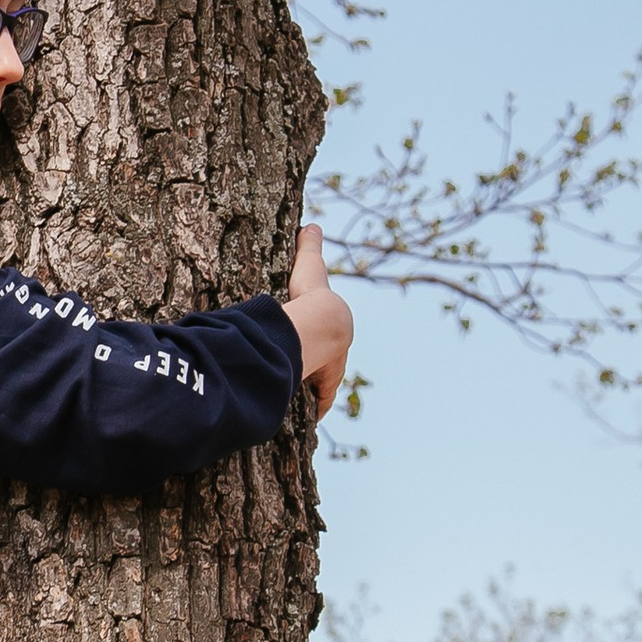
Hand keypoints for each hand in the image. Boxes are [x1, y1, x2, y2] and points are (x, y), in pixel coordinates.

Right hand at [281, 218, 353, 420]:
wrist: (324, 323)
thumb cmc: (315, 298)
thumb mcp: (309, 270)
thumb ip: (309, 248)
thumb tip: (313, 224)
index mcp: (336, 329)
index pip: (334, 340)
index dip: (326, 346)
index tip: (317, 350)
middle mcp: (337, 351)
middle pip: (330, 364)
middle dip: (323, 372)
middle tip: (309, 377)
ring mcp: (332, 370)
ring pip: (325, 385)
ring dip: (318, 392)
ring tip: (305, 400)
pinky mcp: (324, 386)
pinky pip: (319, 401)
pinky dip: (316, 408)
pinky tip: (311, 417)